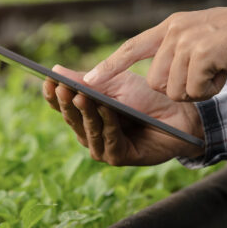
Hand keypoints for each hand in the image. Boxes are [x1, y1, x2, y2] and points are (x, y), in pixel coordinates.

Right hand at [42, 65, 204, 165]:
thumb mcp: (114, 83)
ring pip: (87, 130)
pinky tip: (104, 109)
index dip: (53, 94)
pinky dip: (106, 123)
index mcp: (86, 114)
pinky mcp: (119, 157)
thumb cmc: (146, 97)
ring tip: (79, 96)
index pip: (62, 105)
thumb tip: (55, 70)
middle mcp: (90, 132)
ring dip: (84, 113)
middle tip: (60, 87)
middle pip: (71, 118)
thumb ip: (87, 80)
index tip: (47, 79)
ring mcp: (103, 147)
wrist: (179, 114)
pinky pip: (108, 139)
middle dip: (66, 102)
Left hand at [83, 1, 226, 101]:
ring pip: (173, 90)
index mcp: (172, 26)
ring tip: (217, 72)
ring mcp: (187, 41)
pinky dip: (210, 91)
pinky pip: (192, 91)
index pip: (132, 47)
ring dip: (197, 91)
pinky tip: (224, 74)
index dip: (110, 66)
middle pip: (156, 82)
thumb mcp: (203, 40)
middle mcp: (175, 30)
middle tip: (206, 76)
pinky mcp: (201, 54)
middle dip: (180, 89)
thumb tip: (157, 84)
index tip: (88, 81)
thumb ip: (178, 52)